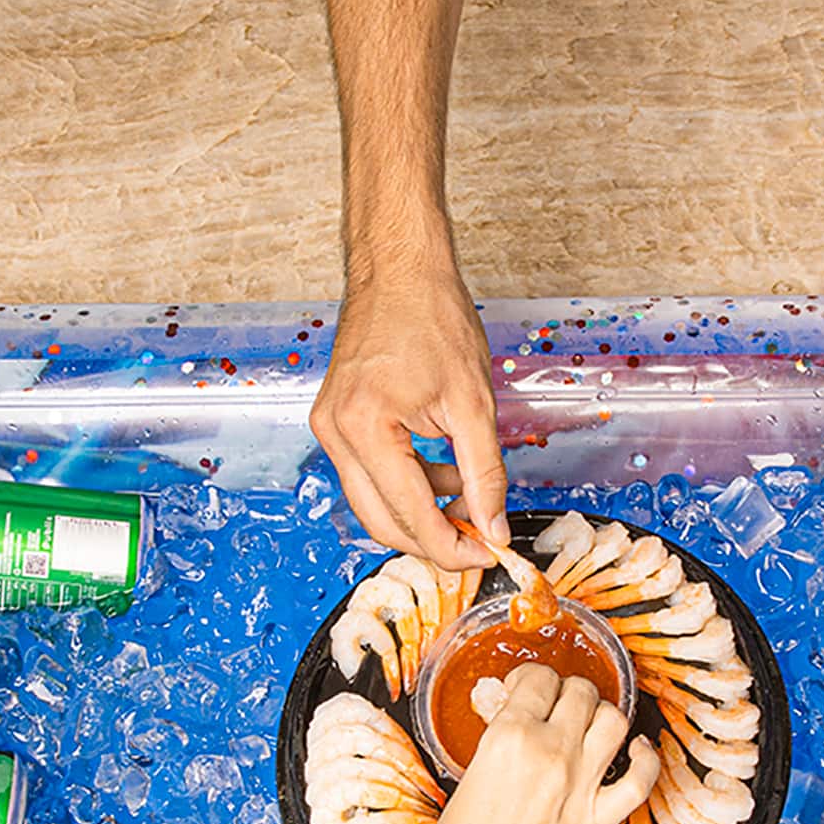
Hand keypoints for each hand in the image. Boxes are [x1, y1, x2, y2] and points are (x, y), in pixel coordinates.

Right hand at [310, 258, 507, 571]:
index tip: (488, 554)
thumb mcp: (474, 403)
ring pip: (374, 504)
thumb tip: (493, 529)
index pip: (409, 515)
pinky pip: (370, 476)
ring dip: (422, 513)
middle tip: (480, 540)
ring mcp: (329, 429)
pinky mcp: (335, 423)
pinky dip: (409, 486)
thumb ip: (485, 475)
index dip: (452, 547)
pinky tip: (445, 473)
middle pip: (382, 522)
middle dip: (433, 540)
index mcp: (366, 428)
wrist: (399, 269)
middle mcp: (336, 433)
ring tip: (469, 495)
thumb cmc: (432, 317)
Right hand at [372, 665, 660, 823]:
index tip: (532, 687)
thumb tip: (506, 745)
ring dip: (605, 715)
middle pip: (580, 694)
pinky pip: (640, 777)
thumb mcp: (462, 787)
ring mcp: (581, 788)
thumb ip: (493, 756)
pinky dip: (645, 758)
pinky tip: (638, 752)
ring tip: (596, 723)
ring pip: (614, 721)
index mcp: (507, 738)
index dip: (535, 679)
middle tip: (562, 705)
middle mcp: (550, 754)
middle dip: (570, 693)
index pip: (537, 680)